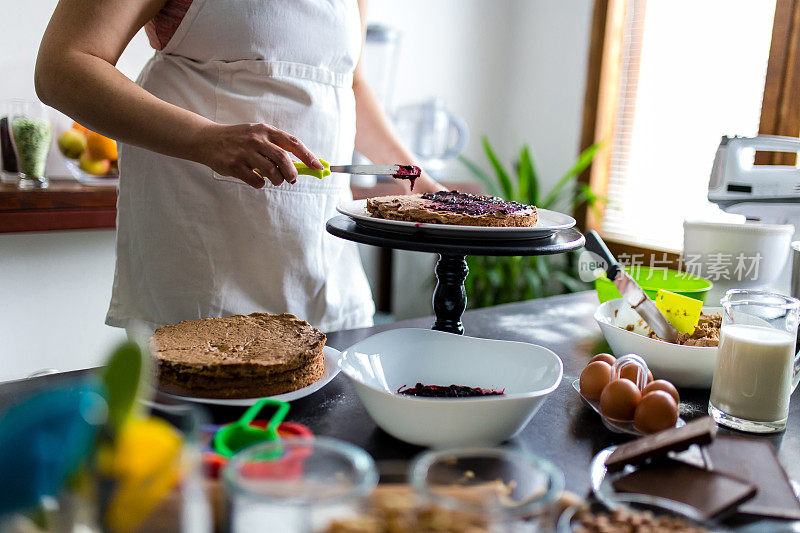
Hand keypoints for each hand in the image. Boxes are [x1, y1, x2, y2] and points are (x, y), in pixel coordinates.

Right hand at [195, 123, 321, 187]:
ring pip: (271, 171)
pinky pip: (255, 180)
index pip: (292, 142)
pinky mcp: (233, 165)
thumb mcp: (257, 135)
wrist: (207, 139)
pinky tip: (257, 180)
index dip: (307, 155)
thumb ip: (275, 146)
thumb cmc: (238, 139)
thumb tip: (300, 164)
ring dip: (277, 179)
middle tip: (292, 179)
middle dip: (292, 172)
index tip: (318, 167)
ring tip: (274, 180)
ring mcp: (244, 152)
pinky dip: (261, 184)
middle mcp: (256, 139)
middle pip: (283, 158)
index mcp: (265, 130)